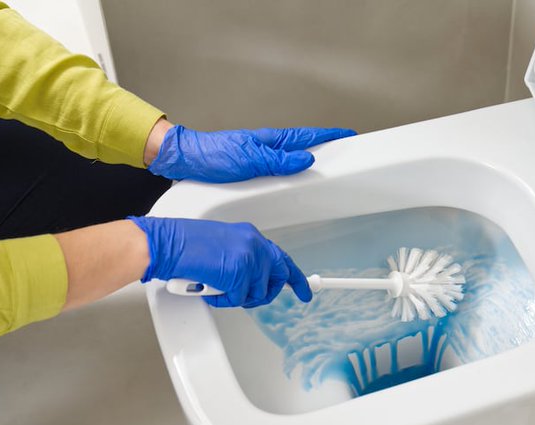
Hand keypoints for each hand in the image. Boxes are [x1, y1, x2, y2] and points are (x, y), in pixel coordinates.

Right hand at [128, 216, 311, 307]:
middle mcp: (255, 244)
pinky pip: (239, 299)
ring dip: (237, 297)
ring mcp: (250, 259)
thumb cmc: (185, 246)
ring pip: (258, 293)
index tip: (305, 290)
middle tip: (249, 298)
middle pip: (279, 276)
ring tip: (216, 286)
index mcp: (250, 236)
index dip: (294, 276)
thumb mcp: (223, 247)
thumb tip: (254, 279)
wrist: (168, 244)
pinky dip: (223, 300)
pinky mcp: (240, 274)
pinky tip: (209, 288)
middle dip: (267, 293)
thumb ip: (242, 258)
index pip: (281, 258)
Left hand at [146, 122, 355, 182]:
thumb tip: (307, 160)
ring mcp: (260, 157)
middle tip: (345, 152)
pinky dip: (292, 171)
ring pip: (292, 158)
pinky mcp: (252, 168)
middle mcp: (268, 147)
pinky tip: (293, 179)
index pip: (308, 137)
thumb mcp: (250, 160)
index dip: (329, 136)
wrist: (186, 160)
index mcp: (271, 141)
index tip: (348, 135)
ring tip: (326, 167)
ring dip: (310, 160)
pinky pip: (279, 169)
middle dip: (326, 147)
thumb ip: (280, 161)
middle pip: (304, 146)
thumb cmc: (213, 156)